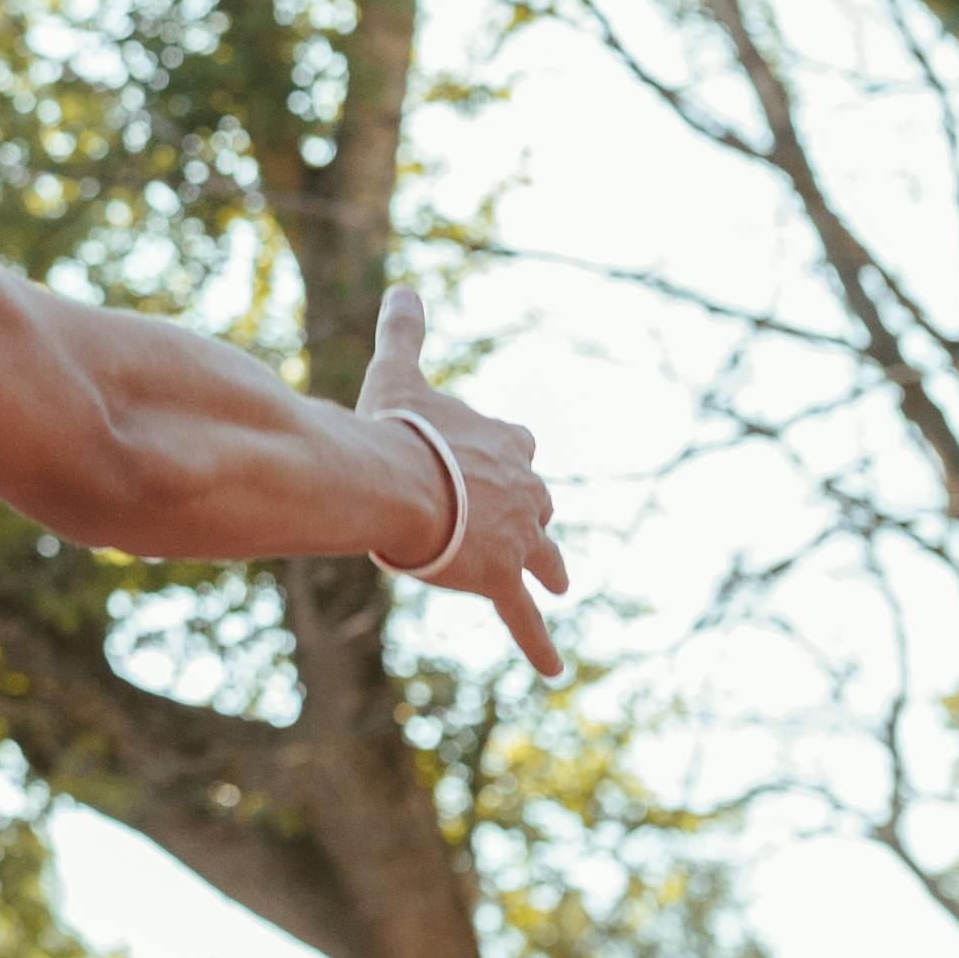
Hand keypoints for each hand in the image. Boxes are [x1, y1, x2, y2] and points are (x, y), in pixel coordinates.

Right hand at [358, 284, 574, 675]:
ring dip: (550, 567)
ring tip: (561, 582)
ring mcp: (518, 536)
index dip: (507, 453)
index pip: (518, 444)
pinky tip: (555, 671)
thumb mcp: (399, 375)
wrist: (401, 481)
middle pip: (541, 502)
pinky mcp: (502, 576)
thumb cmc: (398, 430)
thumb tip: (403, 287)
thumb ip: (405, 332)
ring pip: (544, 556)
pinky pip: (523, 617)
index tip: (500, 455)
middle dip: (537, 513)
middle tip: (534, 525)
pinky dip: (538, 644)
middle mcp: (524, 488)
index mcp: (503, 442)